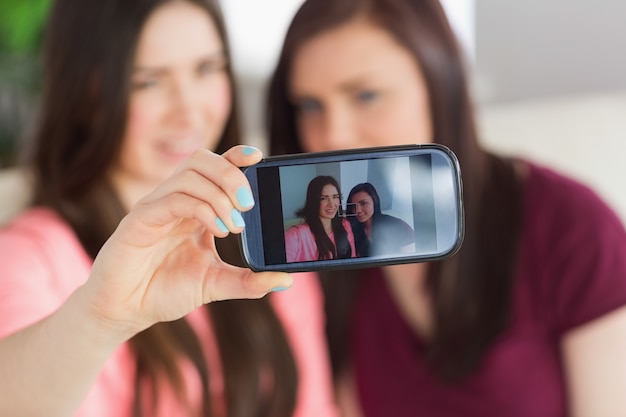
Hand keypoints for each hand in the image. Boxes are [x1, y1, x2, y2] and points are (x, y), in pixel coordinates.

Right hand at [79, 146, 292, 337]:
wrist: (126, 311)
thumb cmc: (165, 291)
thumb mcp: (216, 284)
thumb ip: (249, 281)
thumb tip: (286, 280)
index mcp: (194, 207)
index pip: (215, 167)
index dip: (236, 156)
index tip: (259, 157)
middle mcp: (175, 200)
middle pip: (203, 161)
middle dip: (232, 175)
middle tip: (249, 204)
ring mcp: (156, 207)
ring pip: (189, 175)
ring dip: (219, 195)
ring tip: (235, 225)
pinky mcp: (140, 219)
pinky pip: (173, 199)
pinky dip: (201, 209)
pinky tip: (217, 230)